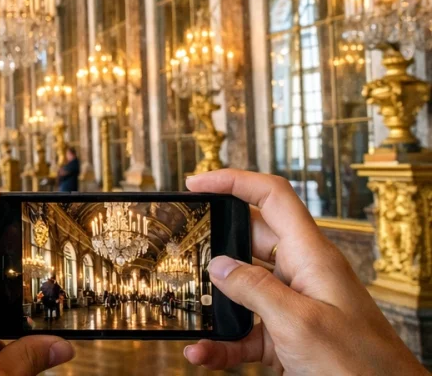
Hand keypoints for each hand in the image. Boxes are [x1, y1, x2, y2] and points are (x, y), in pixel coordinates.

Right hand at [183, 169, 425, 374]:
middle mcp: (302, 275)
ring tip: (186, 307)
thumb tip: (218, 265)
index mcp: (312, 256)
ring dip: (214, 303)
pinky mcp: (287, 338)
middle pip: (250, 241)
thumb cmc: (359, 365)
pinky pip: (246, 331)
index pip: (273, 197)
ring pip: (243, 291)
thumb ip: (255, 289)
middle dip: (214, 242)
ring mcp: (294, 307)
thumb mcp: (299, 323)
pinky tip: (202, 352)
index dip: (235, 182)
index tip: (198, 182)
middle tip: (181, 245)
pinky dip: (222, 342)